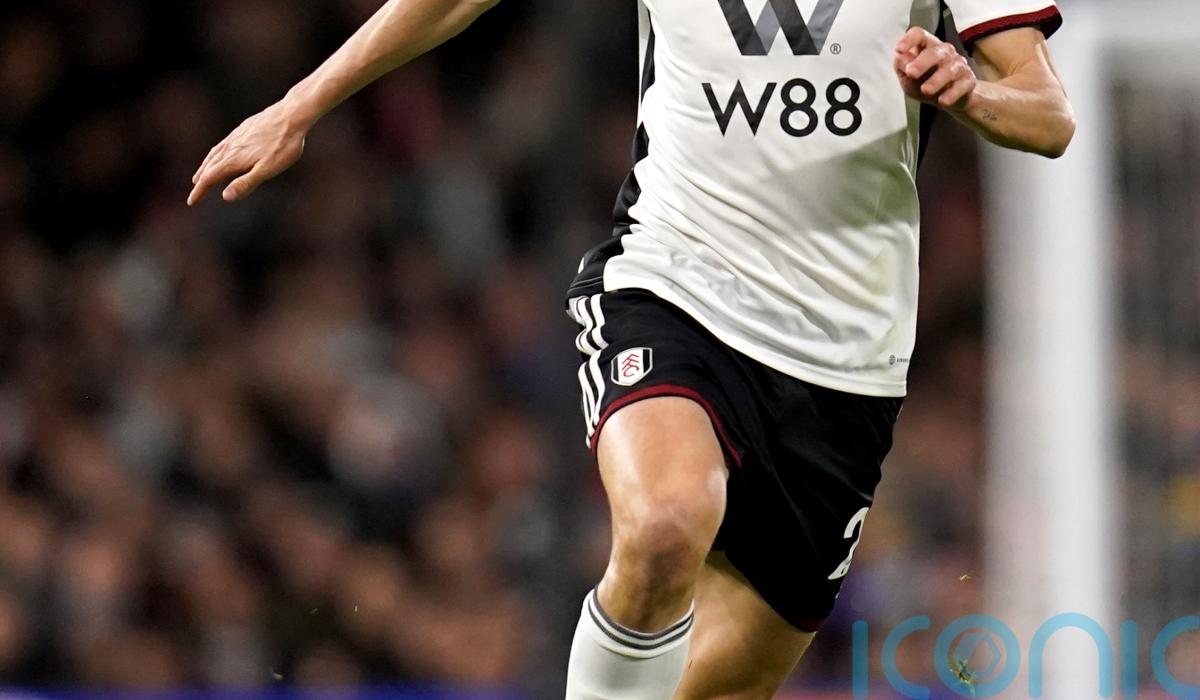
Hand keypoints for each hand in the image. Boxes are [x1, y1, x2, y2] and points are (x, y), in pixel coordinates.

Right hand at [187, 100, 310, 205]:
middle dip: (201, 181)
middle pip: (209, 167)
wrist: (291, 115)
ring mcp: (235, 137)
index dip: (200, 191)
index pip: (210, 178)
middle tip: (195, 192)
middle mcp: (230, 147)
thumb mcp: (267, 169)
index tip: (192, 202)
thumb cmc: (283, 145)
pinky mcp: (242, 130)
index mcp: (234, 160)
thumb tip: (225, 197)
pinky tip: (220, 153)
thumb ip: (246, 183)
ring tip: (200, 175)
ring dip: (205, 167)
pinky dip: (215, 154)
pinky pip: (222, 144)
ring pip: (214, 154)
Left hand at [894, 27, 976, 110]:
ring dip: (937, 80)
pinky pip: (962, 85)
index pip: (919, 35)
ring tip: (925, 90)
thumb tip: (901, 59)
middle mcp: (944, 53)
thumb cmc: (925, 83)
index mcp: (927, 47)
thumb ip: (902, 67)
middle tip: (911, 73)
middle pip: (935, 52)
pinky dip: (952, 93)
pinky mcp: (968, 81)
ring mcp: (958, 66)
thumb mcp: (907, 78)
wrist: (951, 99)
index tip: (899, 49)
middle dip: (922, 62)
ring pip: (950, 69)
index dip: (909, 39)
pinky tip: (943, 101)